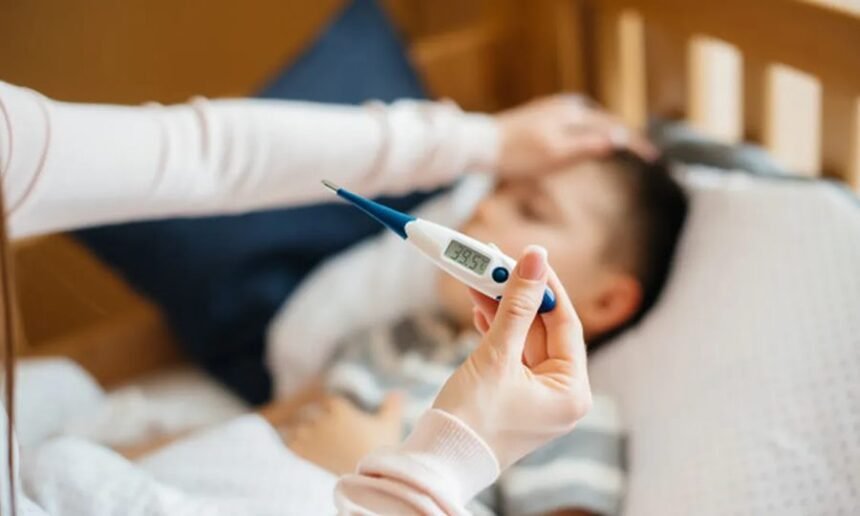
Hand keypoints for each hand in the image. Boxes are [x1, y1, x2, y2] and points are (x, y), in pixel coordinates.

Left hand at [286, 394, 403, 475]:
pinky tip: (304, 455)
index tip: (335, 421)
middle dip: (315, 422)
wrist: (365, 481)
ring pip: (297, 428)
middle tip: (324, 437)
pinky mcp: (299, 452)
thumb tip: (397, 392)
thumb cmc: (378, 452)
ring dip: (302, 435)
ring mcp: (307, 435)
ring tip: (312, 446)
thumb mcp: (390, 425)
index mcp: (339, 408)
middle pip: (310, 414)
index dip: (330, 411)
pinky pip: (289, 444)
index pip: (328, 402)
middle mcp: (320, 418)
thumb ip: (392, 405)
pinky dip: (293, 448)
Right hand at [432, 246, 591, 468]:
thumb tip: (536, 259)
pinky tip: (480, 308)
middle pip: (542, 329)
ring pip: (522, 339)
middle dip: (516, 295)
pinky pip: (510, 355)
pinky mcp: (514, 397)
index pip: (565, 323)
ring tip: (480, 278)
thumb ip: (517, 305)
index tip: (528, 256)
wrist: (439, 460)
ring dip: (501, 309)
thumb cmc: (472, 417)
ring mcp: (537, 398)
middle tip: (496, 262)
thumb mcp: (497, 355)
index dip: (545, 286)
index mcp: (572, 391)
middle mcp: (561, 395)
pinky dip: (496, 332)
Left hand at [494, 95, 656, 177]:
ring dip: (612, 134)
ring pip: (594, 121)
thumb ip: (587, 146)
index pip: (615, 128)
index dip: (637, 144)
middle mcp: (568, 107)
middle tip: (647, 155)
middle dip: (628, 137)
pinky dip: (593, 132)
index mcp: (574, 115)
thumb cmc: (516, 154)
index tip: (654, 159)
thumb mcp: (555, 155)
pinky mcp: (545, 117)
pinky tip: (592, 141)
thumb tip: (618, 139)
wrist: (482, 145)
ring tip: (627, 149)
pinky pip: (579, 122)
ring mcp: (555, 110)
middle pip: (608, 121)